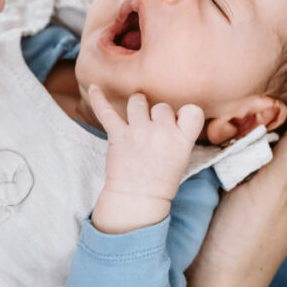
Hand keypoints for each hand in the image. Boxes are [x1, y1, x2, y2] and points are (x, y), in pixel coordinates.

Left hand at [87, 85, 204, 233]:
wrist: (137, 199)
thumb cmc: (160, 181)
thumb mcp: (181, 158)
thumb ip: (178, 134)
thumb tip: (167, 113)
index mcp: (183, 140)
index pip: (193, 110)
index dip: (183, 114)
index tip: (177, 124)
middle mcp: (163, 132)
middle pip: (162, 106)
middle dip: (156, 116)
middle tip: (151, 134)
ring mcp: (139, 132)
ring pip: (138, 101)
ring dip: (136, 106)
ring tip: (134, 118)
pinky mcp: (118, 135)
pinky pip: (106, 111)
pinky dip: (98, 98)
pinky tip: (94, 87)